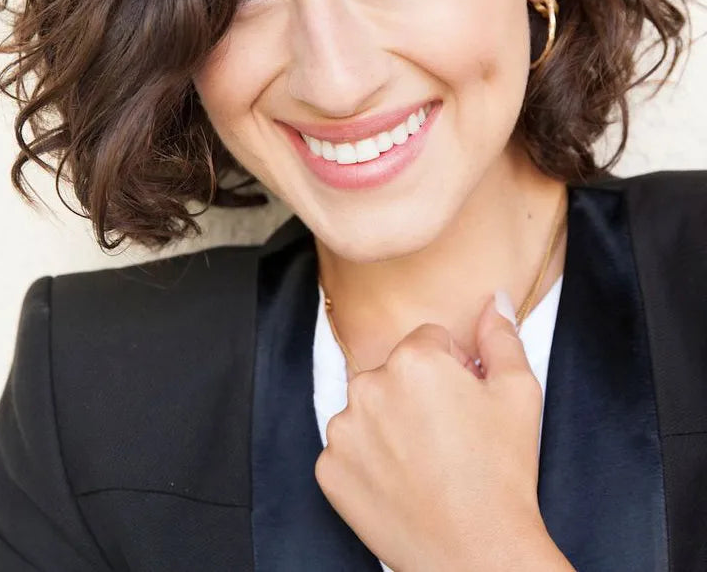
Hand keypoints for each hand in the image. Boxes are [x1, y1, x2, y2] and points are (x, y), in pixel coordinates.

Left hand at [314, 292, 572, 571]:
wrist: (476, 553)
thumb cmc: (502, 472)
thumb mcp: (518, 392)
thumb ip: (500, 335)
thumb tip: (492, 300)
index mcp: (413, 359)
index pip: (429, 340)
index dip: (452, 368)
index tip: (465, 401)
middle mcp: (368, 385)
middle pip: (394, 371)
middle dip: (417, 392)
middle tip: (448, 434)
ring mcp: (343, 430)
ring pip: (368, 408)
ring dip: (389, 422)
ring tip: (425, 460)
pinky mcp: (328, 470)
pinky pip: (347, 448)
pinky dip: (368, 459)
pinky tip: (400, 480)